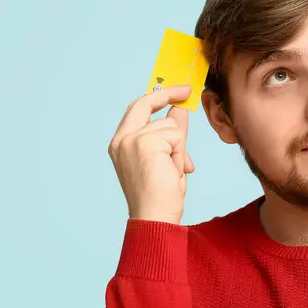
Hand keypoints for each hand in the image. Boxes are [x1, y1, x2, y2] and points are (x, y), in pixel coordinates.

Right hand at [108, 86, 194, 223]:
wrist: (155, 217)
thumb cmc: (160, 195)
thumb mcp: (166, 159)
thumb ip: (170, 135)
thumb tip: (179, 111)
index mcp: (120, 143)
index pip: (137, 109)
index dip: (156, 98)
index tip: (176, 92)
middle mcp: (121, 140)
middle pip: (145, 103)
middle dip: (168, 94)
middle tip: (187, 90)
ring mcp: (131, 140)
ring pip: (170, 126)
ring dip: (179, 148)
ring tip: (173, 171)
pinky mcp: (145, 143)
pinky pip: (177, 137)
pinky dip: (180, 154)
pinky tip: (173, 172)